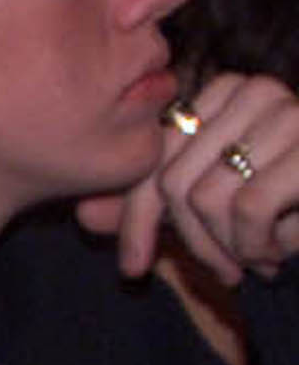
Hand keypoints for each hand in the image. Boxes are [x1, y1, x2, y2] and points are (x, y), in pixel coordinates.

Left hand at [79, 71, 298, 286]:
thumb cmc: (295, 206)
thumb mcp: (220, 207)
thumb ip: (157, 204)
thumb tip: (86, 214)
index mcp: (227, 97)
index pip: (154, 157)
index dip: (134, 218)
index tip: (131, 268)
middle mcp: (256, 92)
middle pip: (172, 181)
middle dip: (186, 242)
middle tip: (219, 272)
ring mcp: (290, 112)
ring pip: (206, 197)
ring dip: (226, 247)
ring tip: (254, 260)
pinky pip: (247, 206)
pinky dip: (255, 244)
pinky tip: (277, 254)